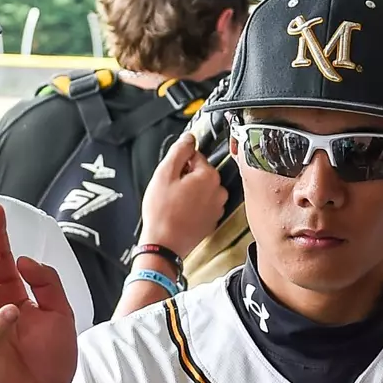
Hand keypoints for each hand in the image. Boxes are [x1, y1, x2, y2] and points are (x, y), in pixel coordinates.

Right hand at [141, 132, 227, 256]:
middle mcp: (219, 191)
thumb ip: (179, 150)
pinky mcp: (212, 222)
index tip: (172, 175)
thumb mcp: (165, 173)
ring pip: (203, 190)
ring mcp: (217, 208)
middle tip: (171, 190)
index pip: (196, 156)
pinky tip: (181, 213)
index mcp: (210, 176)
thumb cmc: (162, 212)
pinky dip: (194, 207)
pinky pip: (203, 206)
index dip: (180, 163)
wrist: (164, 245)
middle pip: (201, 173)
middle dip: (186, 178)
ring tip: (175, 202)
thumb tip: (189, 138)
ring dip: (190, 192)